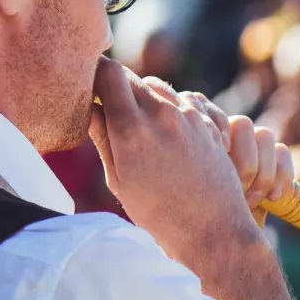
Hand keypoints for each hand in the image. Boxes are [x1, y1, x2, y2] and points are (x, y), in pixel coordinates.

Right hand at [89, 58, 265, 259]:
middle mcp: (162, 113)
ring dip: (144, 97)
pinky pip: (181, 100)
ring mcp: (189, 115)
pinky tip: (166, 135)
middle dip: (116, 88)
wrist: (212, 228)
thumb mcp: (118, 179)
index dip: (95, 74)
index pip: (109, 72)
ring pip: (157, 86)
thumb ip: (102, 136)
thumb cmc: (157, 211)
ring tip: (139, 126)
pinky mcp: (207, 121)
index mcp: (131, 127)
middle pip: (131, 77)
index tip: (88, 87)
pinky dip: (169, 109)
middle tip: (109, 111)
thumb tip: (87, 107)